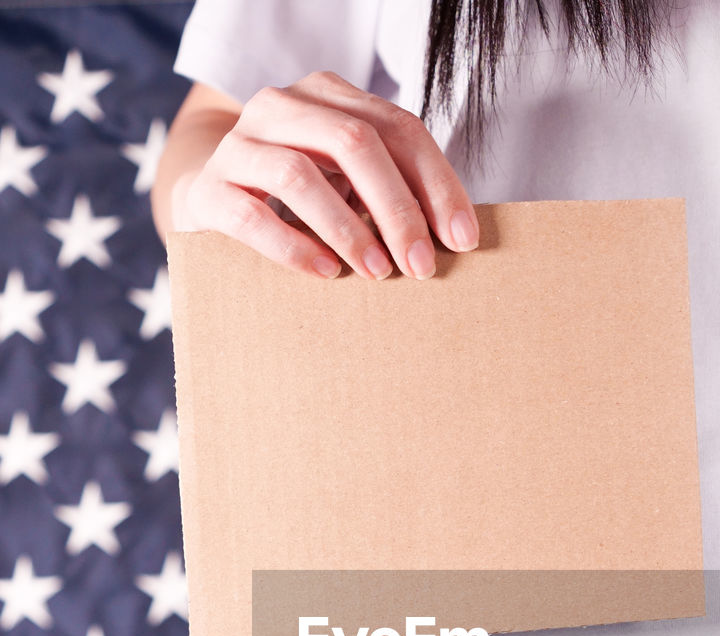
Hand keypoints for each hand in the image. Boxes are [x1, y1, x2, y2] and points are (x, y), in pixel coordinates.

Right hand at [173, 71, 479, 280]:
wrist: (207, 199)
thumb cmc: (293, 197)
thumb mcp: (344, 180)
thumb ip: (387, 190)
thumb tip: (451, 238)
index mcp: (326, 95)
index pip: (397, 127)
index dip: (436, 184)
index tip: (462, 240)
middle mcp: (280, 106)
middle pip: (353, 142)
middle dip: (396, 208)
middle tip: (420, 265)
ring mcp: (238, 145)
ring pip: (299, 175)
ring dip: (347, 230)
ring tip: (377, 272)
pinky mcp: (208, 190)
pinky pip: (251, 216)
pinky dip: (294, 248)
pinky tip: (326, 273)